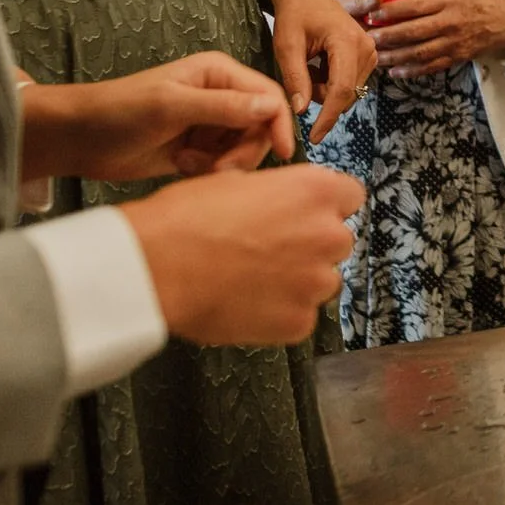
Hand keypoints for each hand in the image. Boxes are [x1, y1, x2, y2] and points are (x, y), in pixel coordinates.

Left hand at [21, 55, 295, 182]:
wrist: (80, 139)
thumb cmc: (120, 110)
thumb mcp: (172, 105)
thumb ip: (224, 107)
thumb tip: (272, 107)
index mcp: (220, 73)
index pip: (269, 97)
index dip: (279, 125)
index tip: (283, 154)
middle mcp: (221, 96)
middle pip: (261, 128)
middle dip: (245, 152)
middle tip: (218, 169)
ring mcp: (210, 124)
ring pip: (245, 149)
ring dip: (225, 164)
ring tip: (191, 164)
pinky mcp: (199, 149)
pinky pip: (224, 164)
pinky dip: (210, 171)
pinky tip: (183, 166)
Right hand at [120, 165, 363, 347]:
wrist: (154, 267)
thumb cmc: (185, 219)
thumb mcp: (235, 181)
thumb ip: (276, 193)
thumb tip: (280, 203)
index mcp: (316, 191)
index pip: (350, 196)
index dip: (326, 206)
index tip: (306, 215)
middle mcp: (328, 235)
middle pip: (336, 242)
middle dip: (310, 246)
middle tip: (268, 252)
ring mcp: (316, 282)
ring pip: (320, 282)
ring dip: (297, 282)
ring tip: (251, 280)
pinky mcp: (298, 322)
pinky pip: (299, 317)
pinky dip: (278, 315)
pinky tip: (245, 304)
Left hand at [273, 0, 373, 143]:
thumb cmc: (294, 14)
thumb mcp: (286, 45)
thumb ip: (295, 78)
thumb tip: (301, 111)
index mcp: (347, 42)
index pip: (341, 89)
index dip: (328, 117)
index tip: (314, 138)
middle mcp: (367, 48)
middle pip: (345, 94)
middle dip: (319, 95)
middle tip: (299, 70)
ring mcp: (371, 53)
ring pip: (347, 92)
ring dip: (323, 88)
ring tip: (309, 63)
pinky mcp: (370, 57)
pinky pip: (349, 85)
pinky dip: (330, 82)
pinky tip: (319, 63)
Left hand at [369, 0, 504, 78]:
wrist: (502, 20)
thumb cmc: (472, 2)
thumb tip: (393, 0)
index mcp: (446, 1)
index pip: (414, 6)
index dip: (391, 12)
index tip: (371, 15)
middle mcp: (449, 22)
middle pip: (413, 31)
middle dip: (388, 36)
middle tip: (368, 39)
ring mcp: (453, 42)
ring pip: (419, 52)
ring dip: (395, 57)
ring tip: (376, 58)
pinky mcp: (456, 58)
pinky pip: (430, 66)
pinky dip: (412, 71)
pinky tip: (395, 71)